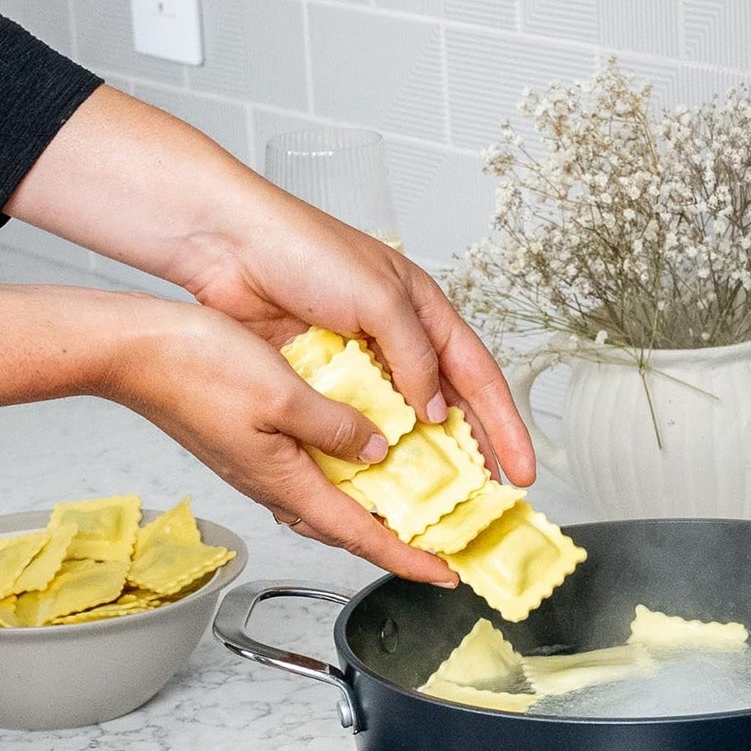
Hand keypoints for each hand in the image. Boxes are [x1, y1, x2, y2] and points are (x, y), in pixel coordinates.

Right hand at [0, 282, 458, 583]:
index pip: (362, 536)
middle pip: (346, 530)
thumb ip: (334, 424)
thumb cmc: (195, 368)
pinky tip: (354, 454)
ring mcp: (258, 469)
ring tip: (407, 508)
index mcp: (285, 481)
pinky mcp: (247, 448)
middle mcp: (272, 485)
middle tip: (438, 545)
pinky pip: (306, 477)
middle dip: (395, 544)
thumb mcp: (281, 391)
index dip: (408, 558)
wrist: (133, 351)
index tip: (446, 574)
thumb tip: (375, 449)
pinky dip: (340, 480)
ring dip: (368, 513)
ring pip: (326, 504)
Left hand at [3, 86, 534, 487]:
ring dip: (416, 461)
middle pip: (446, 407)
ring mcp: (358, 363)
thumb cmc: (305, 249)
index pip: (479, 377)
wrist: (228, 246)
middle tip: (486, 501)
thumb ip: (413, 356)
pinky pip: (351, 427)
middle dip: (470, 455)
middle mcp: (397, 340)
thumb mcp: (378, 299)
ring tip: (432, 504)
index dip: (504, 426)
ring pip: (399, 424)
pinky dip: (365, 455)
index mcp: (423, 310)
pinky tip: (372, 484)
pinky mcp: (319, 380)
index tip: (522, 471)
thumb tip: (435, 413)